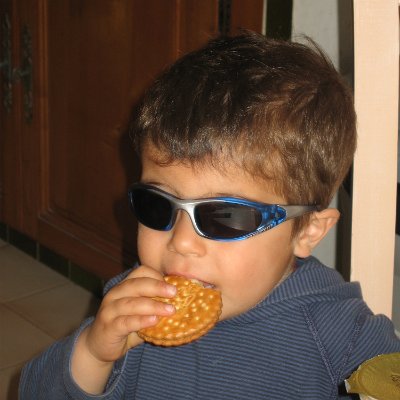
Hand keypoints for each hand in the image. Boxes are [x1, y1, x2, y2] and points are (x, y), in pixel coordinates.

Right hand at [71, 265, 175, 393]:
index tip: (173, 285)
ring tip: (170, 310)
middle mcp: (115, 294)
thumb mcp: (142, 312)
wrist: (98, 346)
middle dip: (157, 287)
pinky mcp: (108, 327)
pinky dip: (141, 320)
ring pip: (132, 303)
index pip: (141, 272)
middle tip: (175, 293)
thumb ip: (156, 305)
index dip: (157, 276)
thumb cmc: (126, 325)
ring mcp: (110, 310)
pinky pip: (125, 322)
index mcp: (124, 286)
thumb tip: (183, 301)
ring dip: (153, 305)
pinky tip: (154, 321)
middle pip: (136, 284)